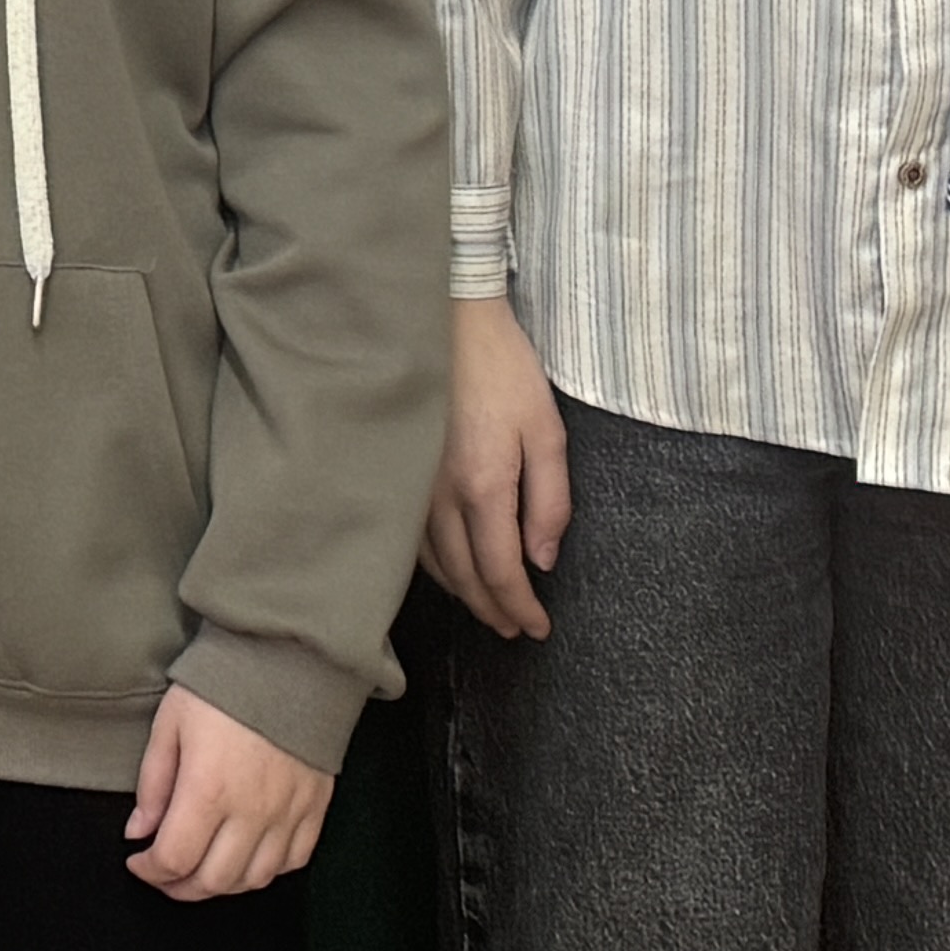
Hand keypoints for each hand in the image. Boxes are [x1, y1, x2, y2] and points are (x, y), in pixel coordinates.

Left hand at [125, 684, 332, 898]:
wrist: (287, 661)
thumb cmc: (222, 688)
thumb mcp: (170, 726)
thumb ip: (152, 784)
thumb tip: (139, 831)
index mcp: (208, 791)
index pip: (175, 859)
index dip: (150, 871)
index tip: (137, 862)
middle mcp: (252, 812)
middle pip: (214, 880)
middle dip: (180, 888)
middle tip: (163, 875)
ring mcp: (288, 814)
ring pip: (254, 880)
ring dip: (222, 886)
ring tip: (200, 871)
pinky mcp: (314, 808)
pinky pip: (293, 861)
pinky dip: (266, 872)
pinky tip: (245, 859)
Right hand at [423, 294, 572, 638]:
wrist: (444, 320)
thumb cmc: (503, 370)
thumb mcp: (547, 430)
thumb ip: (550, 500)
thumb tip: (542, 558)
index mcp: (484, 486)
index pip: (501, 571)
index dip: (520, 607)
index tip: (539, 628)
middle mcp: (440, 497)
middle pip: (464, 577)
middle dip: (493, 610)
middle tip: (517, 629)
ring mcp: (413, 485)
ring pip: (434, 563)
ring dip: (464, 593)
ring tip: (488, 607)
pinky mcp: (399, 471)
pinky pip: (413, 537)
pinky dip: (436, 565)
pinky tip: (450, 567)